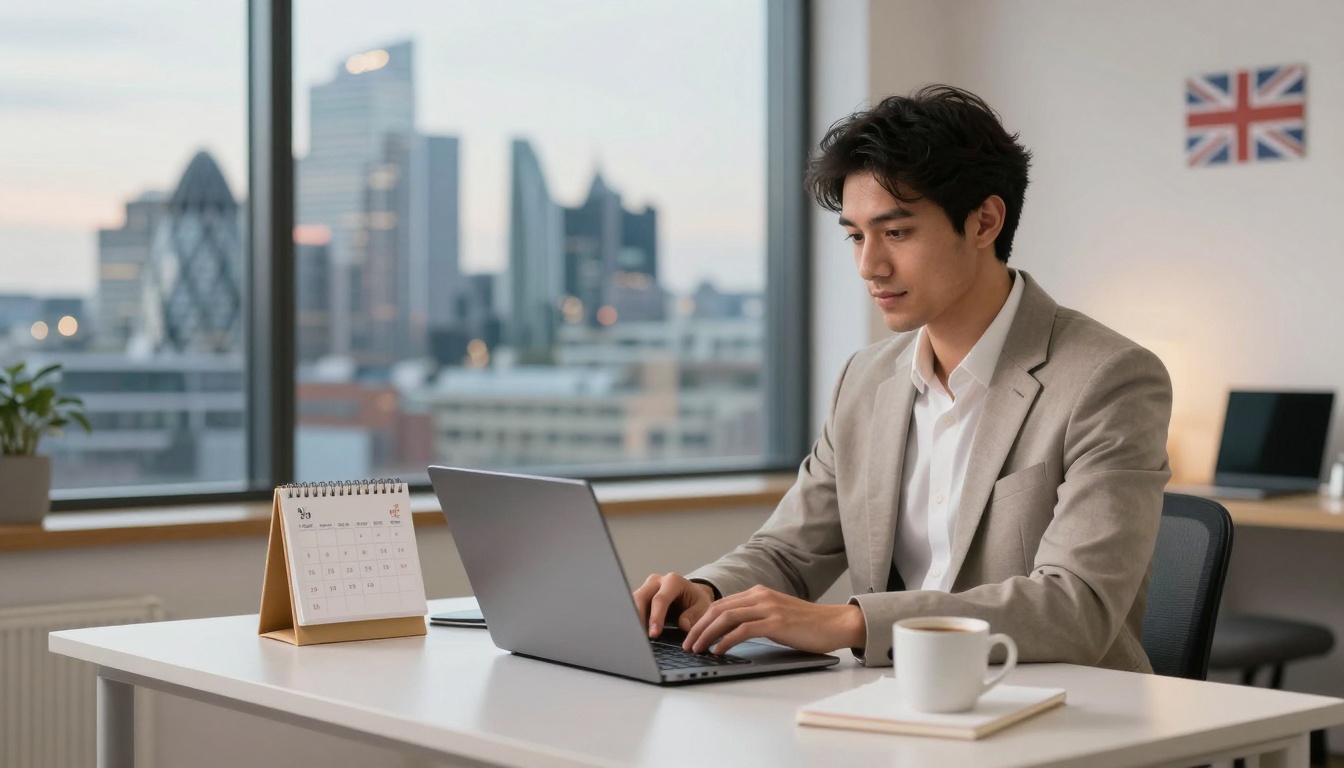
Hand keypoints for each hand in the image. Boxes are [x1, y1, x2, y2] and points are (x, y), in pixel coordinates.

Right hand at [633, 573, 715, 637]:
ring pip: (632, 602)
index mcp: (673, 581)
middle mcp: (656, 581)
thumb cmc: (696, 601)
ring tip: (636, 638)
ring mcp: (646, 588)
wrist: (691, 594)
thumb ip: (695, 615)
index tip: (654, 634)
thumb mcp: (703, 607)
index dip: (656, 617)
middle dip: (638, 618)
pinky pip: (632, 608)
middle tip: (640, 638)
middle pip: (640, 598)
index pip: (660, 599)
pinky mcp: (640, 597)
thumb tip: (683, 625)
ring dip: (632, 620)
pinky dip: (632, 621)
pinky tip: (635, 634)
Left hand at [682, 585, 865, 655]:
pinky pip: (742, 630)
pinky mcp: (775, 622)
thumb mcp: (776, 615)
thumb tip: (730, 633)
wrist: (835, 623)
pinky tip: (718, 650)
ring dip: (707, 634)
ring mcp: (768, 608)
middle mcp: (760, 596)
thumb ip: (756, 617)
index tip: (691, 635)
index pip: (721, 604)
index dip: (702, 620)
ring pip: (726, 618)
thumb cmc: (807, 625)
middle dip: (698, 627)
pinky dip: (726, 640)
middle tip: (687, 644)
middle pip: (718, 609)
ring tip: (697, 649)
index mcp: (758, 593)